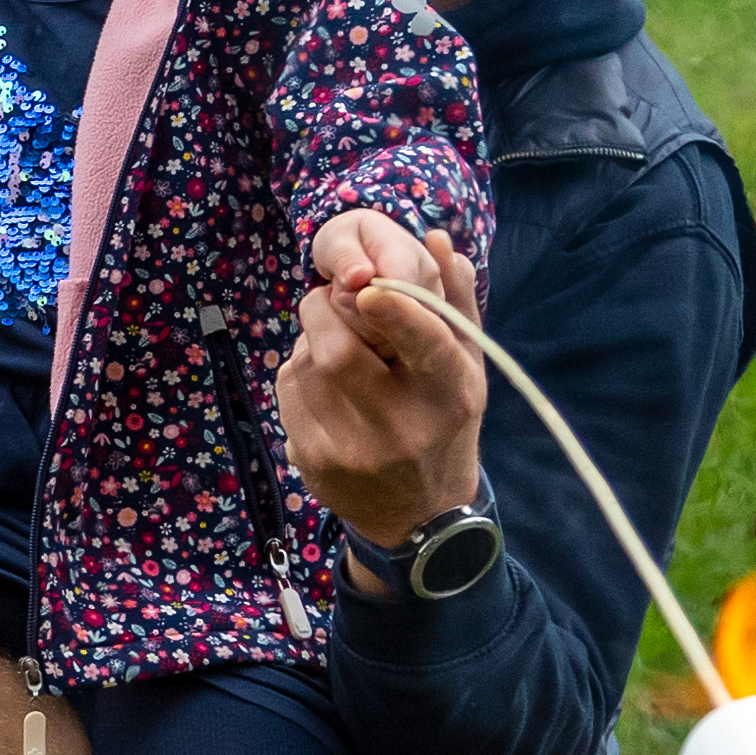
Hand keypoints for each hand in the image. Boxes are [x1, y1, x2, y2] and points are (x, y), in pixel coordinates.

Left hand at [278, 223, 488, 557]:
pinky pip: (288, 390)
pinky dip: (297, 371)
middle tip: (331, 299)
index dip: (397, 313)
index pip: (425, 347)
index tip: (370, 289)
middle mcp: (403, 427)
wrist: (419, 516)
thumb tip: (437, 238)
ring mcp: (353, 449)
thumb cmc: (445, 422)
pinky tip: (322, 384)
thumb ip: (453, 301)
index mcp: (449, 395)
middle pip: (340, 351)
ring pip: (306, 365)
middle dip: (325, 309)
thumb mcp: (466, 367)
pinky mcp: (314, 460)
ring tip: (335, 347)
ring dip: (310, 339)